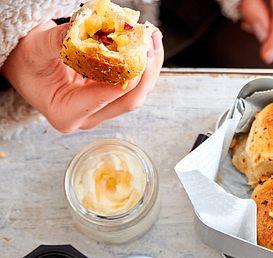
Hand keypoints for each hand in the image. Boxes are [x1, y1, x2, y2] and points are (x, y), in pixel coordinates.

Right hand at [0, 21, 163, 131]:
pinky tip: (147, 45)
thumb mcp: (35, 49)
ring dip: (149, 68)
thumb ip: (55, 42)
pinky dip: (142, 66)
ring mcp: (101, 110)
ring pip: (135, 94)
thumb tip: (76, 30)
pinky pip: (132, 86)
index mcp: (66, 114)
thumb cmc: (27, 62)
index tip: (141, 56)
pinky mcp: (109, 100)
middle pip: (128, 101)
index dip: (128, 79)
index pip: (106, 98)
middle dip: (146, 72)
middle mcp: (87, 118)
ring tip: (153, 39)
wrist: (26, 67)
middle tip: (151, 44)